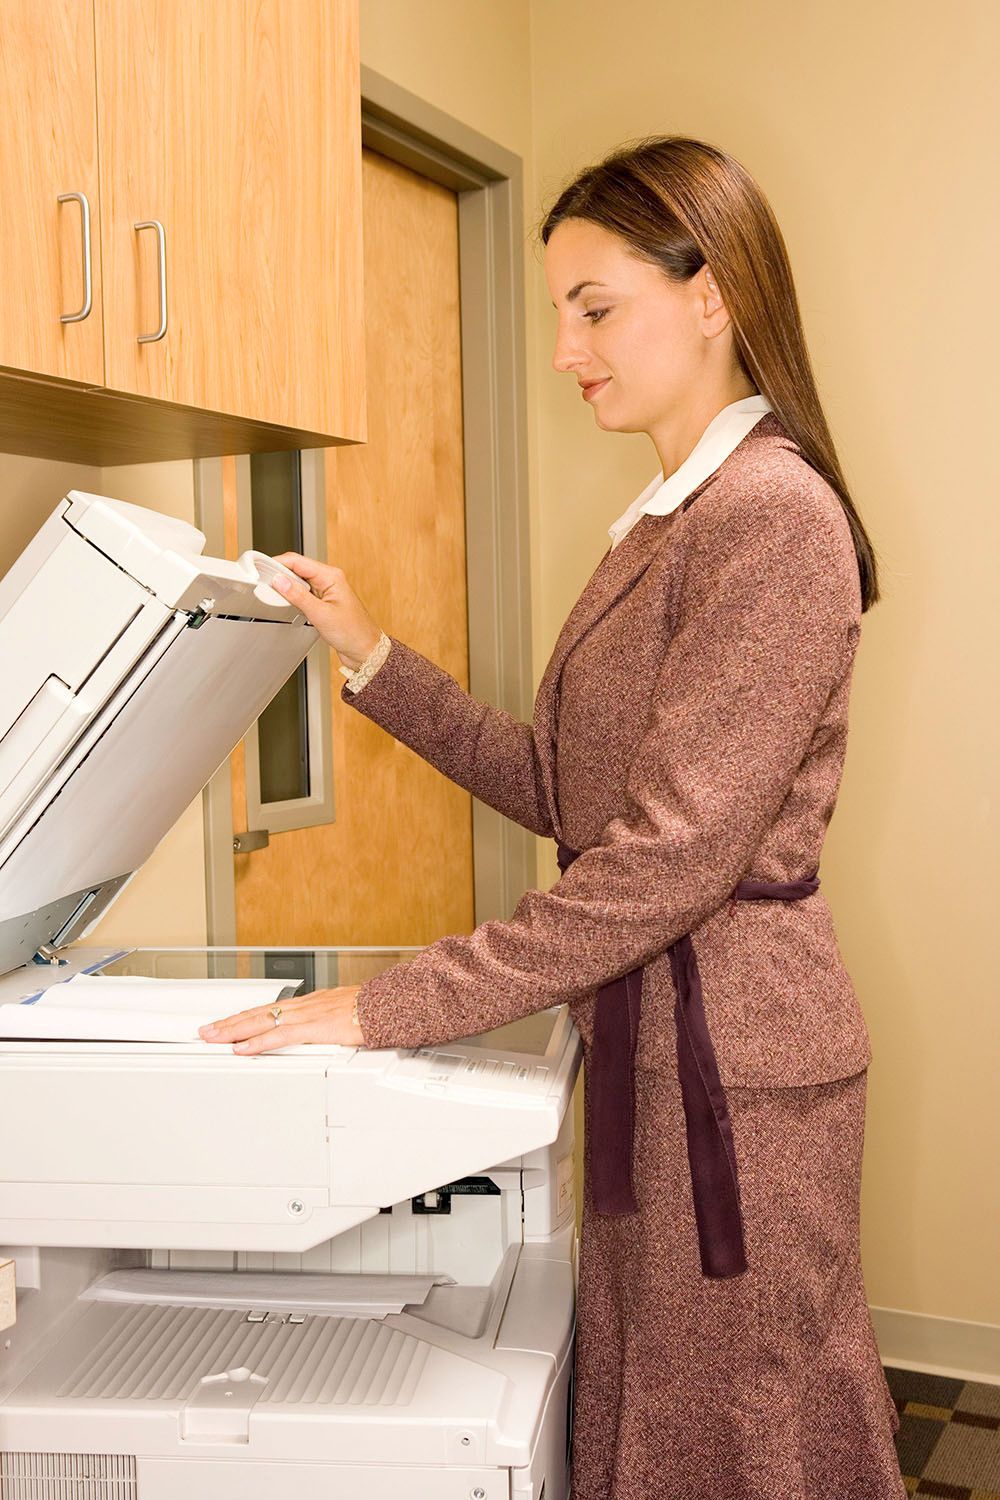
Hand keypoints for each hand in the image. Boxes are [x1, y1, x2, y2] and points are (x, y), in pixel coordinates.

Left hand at [198, 985, 364, 1053]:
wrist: (390, 1005)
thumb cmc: (374, 1010)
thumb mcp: (344, 1014)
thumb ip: (328, 1023)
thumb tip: (320, 1033)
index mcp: (310, 1004)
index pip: (269, 1009)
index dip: (246, 1017)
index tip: (227, 1023)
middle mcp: (304, 1006)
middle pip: (258, 1013)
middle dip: (230, 1023)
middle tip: (206, 1031)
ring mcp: (307, 1015)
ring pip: (262, 1021)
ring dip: (235, 1030)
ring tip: (214, 1038)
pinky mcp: (315, 1028)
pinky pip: (280, 1035)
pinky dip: (258, 1042)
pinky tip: (243, 1048)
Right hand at [268, 552, 382, 671]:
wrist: (364, 651)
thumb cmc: (353, 632)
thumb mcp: (321, 614)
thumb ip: (298, 596)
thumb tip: (280, 581)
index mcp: (331, 576)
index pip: (298, 561)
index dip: (278, 563)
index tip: (262, 568)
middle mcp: (329, 580)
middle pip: (297, 569)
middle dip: (279, 574)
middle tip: (263, 582)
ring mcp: (326, 592)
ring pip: (298, 582)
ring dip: (285, 586)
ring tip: (272, 592)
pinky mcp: (323, 603)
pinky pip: (303, 594)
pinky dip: (292, 597)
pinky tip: (286, 603)